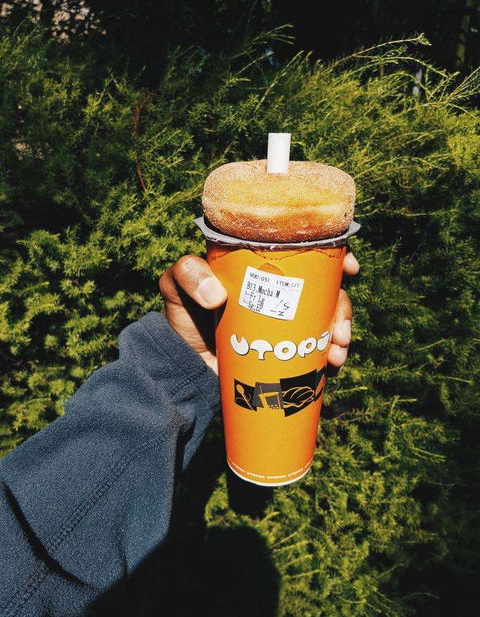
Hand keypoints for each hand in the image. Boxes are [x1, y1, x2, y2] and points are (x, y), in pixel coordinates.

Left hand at [159, 253, 359, 374]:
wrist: (183, 365)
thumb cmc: (181, 318)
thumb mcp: (175, 287)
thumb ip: (186, 275)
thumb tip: (218, 296)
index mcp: (261, 265)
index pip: (305, 251)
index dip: (335, 254)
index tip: (349, 267)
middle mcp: (279, 290)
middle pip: (325, 287)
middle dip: (342, 304)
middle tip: (338, 327)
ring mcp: (286, 320)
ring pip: (328, 316)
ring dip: (342, 329)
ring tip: (336, 349)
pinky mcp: (288, 348)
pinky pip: (319, 346)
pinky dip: (332, 353)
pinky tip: (332, 363)